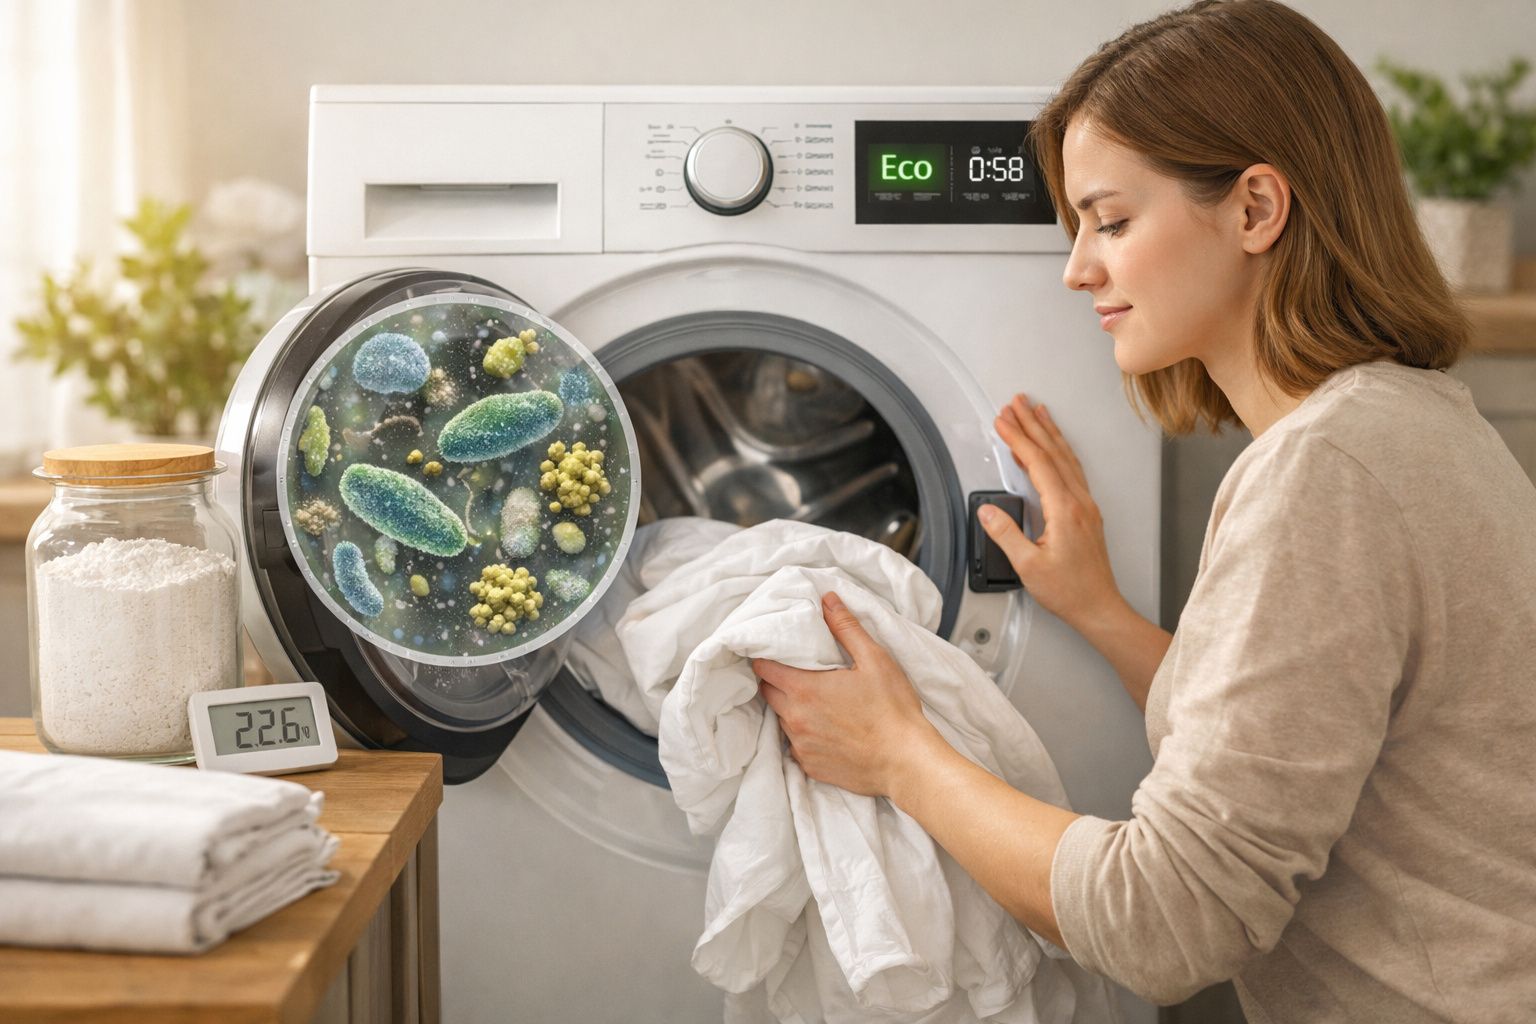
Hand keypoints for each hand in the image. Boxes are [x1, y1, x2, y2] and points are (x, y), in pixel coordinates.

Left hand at [753, 592, 935, 797]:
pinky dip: (805, 735)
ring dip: (791, 708)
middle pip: (768, 693)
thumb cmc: (893, 709)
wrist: (906, 762)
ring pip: (782, 719)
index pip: (763, 668)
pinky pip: (796, 745)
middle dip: (777, 681)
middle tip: (798, 673)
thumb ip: (846, 628)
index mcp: (804, 689)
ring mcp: (800, 745)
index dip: (766, 657)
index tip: (777, 652)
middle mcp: (794, 718)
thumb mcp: (874, 659)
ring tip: (816, 702)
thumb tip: (827, 600)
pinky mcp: (810, 766)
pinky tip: (827, 729)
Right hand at [983, 394, 1125, 632]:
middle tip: (1017, 402)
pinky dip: (1058, 452)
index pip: (1037, 463)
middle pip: (1053, 452)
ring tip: (1036, 412)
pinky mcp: (1086, 512)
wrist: (1099, 607)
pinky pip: (1072, 470)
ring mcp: (1085, 506)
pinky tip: (1051, 448)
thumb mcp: (1028, 566)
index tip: (1002, 420)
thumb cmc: (1069, 591)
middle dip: (1032, 424)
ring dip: (1049, 432)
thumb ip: (1006, 534)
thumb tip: (987, 511)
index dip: (1018, 438)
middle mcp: (1079, 502)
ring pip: (1066, 458)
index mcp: (1064, 510)